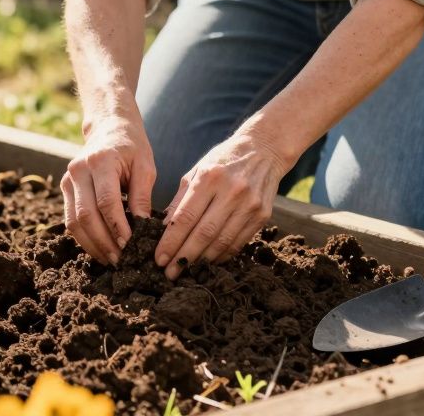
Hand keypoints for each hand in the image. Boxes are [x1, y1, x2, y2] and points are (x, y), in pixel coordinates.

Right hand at [61, 116, 157, 263]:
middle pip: (86, 215)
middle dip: (104, 242)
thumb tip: (143, 230)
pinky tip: (100, 249)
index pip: (106, 201)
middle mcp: (78, 170)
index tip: (131, 245)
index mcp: (101, 161)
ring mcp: (67, 179)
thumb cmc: (131, 147)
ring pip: (74, 221)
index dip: (117, 227)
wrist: (109, 127)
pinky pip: (70, 219)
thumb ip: (142, 197)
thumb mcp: (145, 166)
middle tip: (121, 260)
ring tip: (111, 260)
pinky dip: (84, 238)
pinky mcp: (64, 188)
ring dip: (92, 244)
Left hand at [155, 131, 289, 279]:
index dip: (171, 241)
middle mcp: (231, 191)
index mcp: (209, 177)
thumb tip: (163, 228)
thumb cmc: (224, 160)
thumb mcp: (197, 170)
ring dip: (202, 261)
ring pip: (222, 242)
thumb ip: (180, 198)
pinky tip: (208, 262)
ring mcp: (249, 205)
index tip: (159, 258)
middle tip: (169, 273)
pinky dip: (221, 256)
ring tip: (186, 271)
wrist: (265, 150)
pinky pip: (238, 243)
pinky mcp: (262, 215)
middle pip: (203, 233)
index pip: (185, 217)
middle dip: (183, 257)